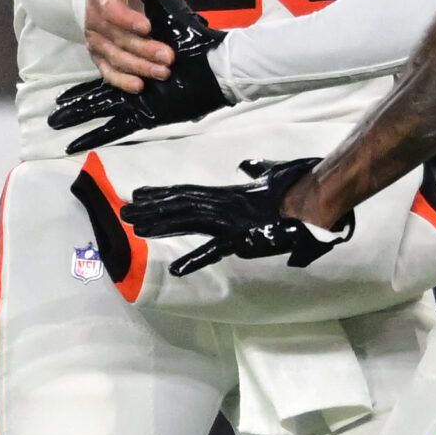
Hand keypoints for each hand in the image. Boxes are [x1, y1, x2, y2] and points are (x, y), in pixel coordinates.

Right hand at [85, 0, 169, 90]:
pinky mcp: (101, 53)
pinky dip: (121, 80)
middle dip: (143, 50)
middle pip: (118, 39)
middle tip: (169, 58)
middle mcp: (95, 19)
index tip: (148, 25)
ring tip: (163, 73)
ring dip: (138, 67)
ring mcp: (97, 38)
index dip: (127, 19)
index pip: (111, 9)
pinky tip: (140, 87)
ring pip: (115, 57)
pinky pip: (107, 70)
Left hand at [121, 158, 353, 275]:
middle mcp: (222, 205)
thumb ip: (257, 169)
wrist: (314, 202)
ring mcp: (230, 220)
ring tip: (132, 225)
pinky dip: (195, 260)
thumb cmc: (296, 189)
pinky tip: (175, 270)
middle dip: (150, 208)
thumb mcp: (272, 174)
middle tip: (122, 210)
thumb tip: (248, 164)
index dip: (162, 194)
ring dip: (159, 223)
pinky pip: (214, 250)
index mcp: (227, 196)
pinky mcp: (241, 237)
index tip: (139, 194)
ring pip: (187, 220)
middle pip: (179, 205)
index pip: (187, 193)